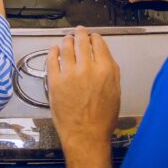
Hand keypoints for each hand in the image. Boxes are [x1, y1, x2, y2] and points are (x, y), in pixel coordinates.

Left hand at [47, 27, 120, 148]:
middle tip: (78, 31)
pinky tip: (54, 49)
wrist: (85, 135)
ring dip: (66, 40)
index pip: (98, 43)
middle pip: (81, 41)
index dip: (94, 37)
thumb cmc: (101, 118)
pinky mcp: (54, 81)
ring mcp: (69, 74)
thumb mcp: (115, 91)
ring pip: (66, 47)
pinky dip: (53, 51)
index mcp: (105, 70)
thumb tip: (104, 55)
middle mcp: (87, 68)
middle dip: (80, 34)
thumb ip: (111, 70)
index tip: (92, 37)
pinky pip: (51, 60)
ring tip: (66, 39)